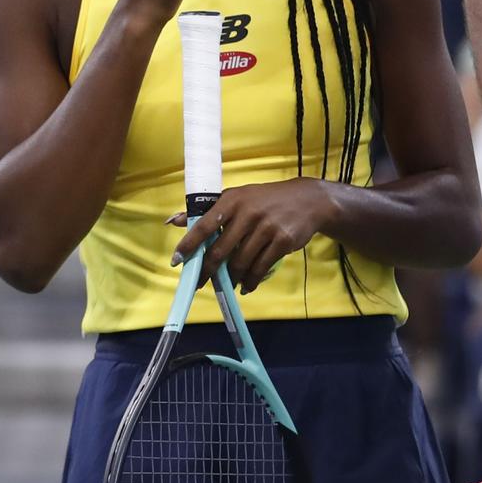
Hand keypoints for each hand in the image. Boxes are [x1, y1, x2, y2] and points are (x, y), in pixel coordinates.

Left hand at [171, 179, 336, 293]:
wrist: (308, 201)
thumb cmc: (265, 200)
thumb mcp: (237, 197)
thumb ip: (207, 210)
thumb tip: (174, 221)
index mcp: (232, 200)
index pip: (204, 225)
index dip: (189, 245)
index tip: (177, 261)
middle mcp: (248, 213)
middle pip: (221, 250)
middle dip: (208, 271)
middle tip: (201, 283)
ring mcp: (267, 227)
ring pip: (241, 262)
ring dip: (232, 278)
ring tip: (229, 284)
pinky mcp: (282, 241)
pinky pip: (260, 268)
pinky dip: (251, 281)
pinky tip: (247, 285)